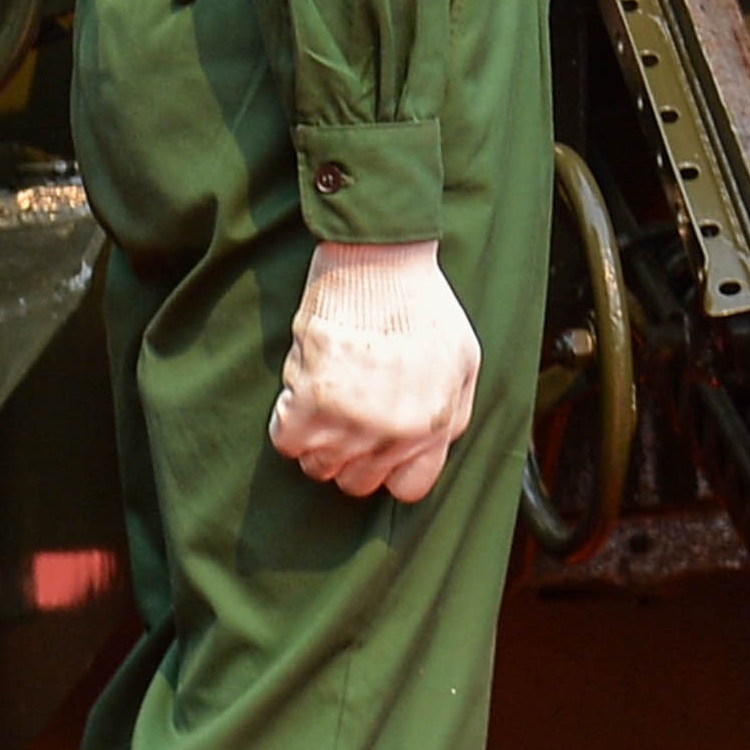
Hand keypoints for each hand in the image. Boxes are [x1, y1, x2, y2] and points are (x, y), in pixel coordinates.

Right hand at [269, 236, 481, 502]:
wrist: (380, 260)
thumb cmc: (422, 303)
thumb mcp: (463, 361)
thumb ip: (450, 412)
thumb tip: (430, 447)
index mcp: (435, 425)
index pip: (408, 488)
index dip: (391, 468)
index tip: (380, 449)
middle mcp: (394, 434)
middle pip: (357, 482)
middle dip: (352, 454)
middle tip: (349, 415)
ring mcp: (351, 423)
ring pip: (318, 466)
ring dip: (318, 437)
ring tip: (329, 395)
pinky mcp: (310, 403)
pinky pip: (286, 441)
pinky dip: (289, 421)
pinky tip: (305, 388)